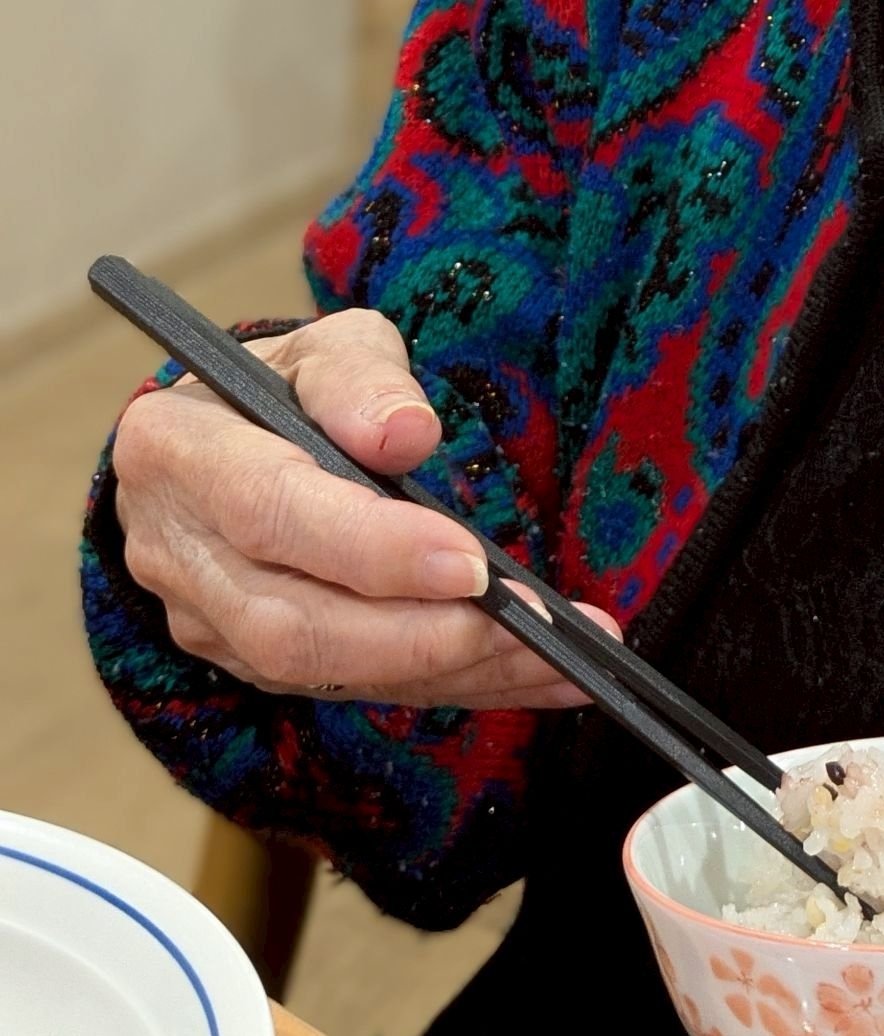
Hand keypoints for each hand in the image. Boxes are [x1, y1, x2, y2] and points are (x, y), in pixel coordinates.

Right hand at [112, 310, 614, 707]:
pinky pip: (355, 688)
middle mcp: (177, 552)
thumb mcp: (324, 347)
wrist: (224, 440)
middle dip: (419, 633)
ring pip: (323, 672)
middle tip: (525, 622)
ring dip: (448, 670)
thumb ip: (363, 380)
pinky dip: (450, 683)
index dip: (371, 547)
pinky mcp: (254, 665)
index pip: (270, 512)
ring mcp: (209, 622)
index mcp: (179, 450)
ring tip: (554, 657)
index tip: (470, 562)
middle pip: (291, 622)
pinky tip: (532, 674)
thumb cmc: (281, 385)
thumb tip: (406, 434)